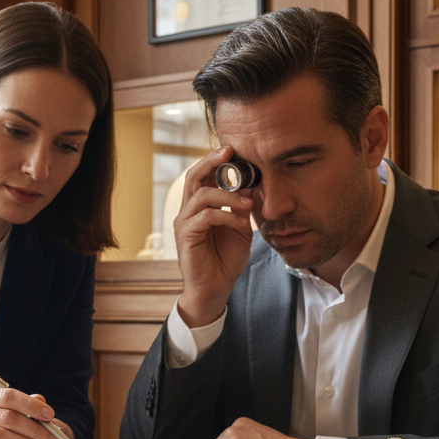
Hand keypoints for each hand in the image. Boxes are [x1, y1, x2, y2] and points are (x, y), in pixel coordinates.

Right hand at [174, 146, 255, 327]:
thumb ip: (242, 208)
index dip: (215, 161)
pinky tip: (240, 224)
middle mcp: (188, 211)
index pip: (202, 176)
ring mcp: (184, 223)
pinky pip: (205, 216)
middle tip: (230, 152)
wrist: (215, 290)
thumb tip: (254, 185)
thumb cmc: (225, 261)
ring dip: (228, 195)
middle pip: (193, 176)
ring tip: (247, 203)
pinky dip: (226, 216)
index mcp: (199, 207)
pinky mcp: (186, 236)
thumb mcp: (240, 229)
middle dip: (211, 161)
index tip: (233, 149)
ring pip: (201, 194)